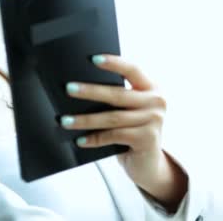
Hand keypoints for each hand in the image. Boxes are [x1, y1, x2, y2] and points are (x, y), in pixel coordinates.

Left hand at [61, 54, 186, 209]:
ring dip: (85, 120)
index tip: (92, 59)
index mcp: (151, 88)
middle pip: (118, 94)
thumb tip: (79, 90)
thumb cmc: (132, 131)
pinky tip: (80, 140)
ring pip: (112, 118)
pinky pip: (114, 136)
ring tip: (65, 120)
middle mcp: (156, 101)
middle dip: (90, 91)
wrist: (149, 163)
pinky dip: (94, 138)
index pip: (132, 69)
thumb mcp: (129, 111)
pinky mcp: (147, 139)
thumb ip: (116, 99)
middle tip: (68, 88)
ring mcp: (154, 121)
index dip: (114, 63)